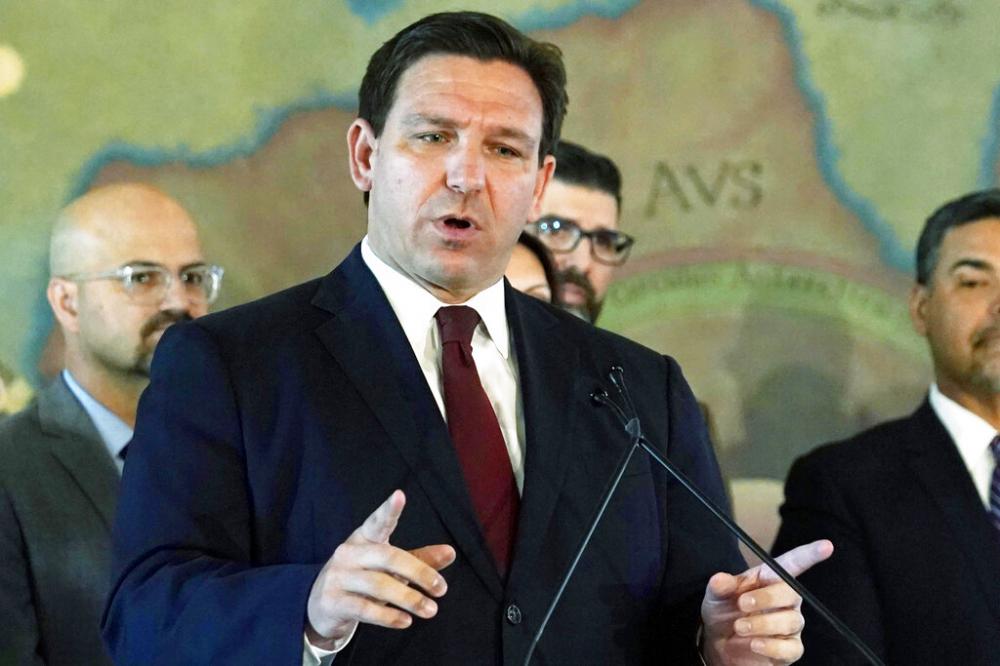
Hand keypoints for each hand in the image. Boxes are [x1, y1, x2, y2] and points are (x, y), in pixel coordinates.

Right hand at [306, 490, 455, 648]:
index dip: (389, 510)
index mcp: (364, 538)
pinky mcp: (333, 601)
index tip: (400, 495)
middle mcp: (349, 553)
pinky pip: (364, 609)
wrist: (320, 606)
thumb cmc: (361, 579)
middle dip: (419, 572)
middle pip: (388, 556)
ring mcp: (338, 576)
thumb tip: (450, 552)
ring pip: (379, 584)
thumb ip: (418, 559)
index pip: (377, 521)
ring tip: (431, 610)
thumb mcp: (388, 567)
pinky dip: (388, 616)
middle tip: (442, 589)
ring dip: (409, 599)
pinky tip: (406, 621)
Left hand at [700, 539, 833, 664]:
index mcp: (769, 579)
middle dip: (766, 598)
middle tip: (742, 604)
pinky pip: (790, 648)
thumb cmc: (724, 611)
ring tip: (739, 627)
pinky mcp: (789, 649)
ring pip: (791, 621)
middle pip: (791, 593)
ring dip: (763, 624)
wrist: (719, 643)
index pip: (793, 564)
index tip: (826, 546)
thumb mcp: (716, 596)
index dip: (810, 555)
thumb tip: (719, 579)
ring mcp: (790, 625)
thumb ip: (720, 586)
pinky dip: (771, 646)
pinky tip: (754, 644)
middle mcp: (785, 600)